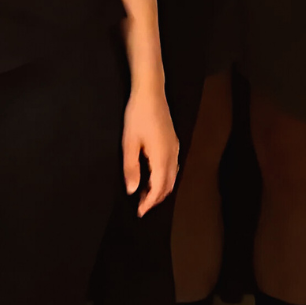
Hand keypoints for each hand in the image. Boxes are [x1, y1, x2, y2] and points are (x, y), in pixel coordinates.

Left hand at [122, 79, 179, 213]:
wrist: (151, 92)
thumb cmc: (137, 116)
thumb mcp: (129, 143)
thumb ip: (131, 168)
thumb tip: (132, 190)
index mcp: (162, 157)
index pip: (158, 188)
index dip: (149, 202)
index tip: (139, 212)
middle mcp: (172, 155)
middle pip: (168, 185)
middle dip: (156, 198)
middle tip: (141, 206)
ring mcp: (175, 148)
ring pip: (172, 177)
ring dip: (160, 189)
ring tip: (144, 194)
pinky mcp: (174, 142)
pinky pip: (173, 167)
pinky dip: (164, 178)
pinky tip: (153, 176)